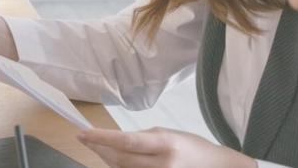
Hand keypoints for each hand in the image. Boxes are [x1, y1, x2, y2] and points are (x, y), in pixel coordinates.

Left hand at [76, 127, 256, 167]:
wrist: (215, 167)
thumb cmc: (190, 147)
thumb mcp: (167, 134)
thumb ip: (141, 139)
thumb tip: (113, 141)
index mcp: (164, 144)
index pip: (126, 141)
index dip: (102, 138)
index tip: (83, 132)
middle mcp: (162, 165)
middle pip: (119, 159)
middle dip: (98, 148)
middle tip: (84, 138)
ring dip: (106, 159)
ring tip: (97, 147)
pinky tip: (112, 160)